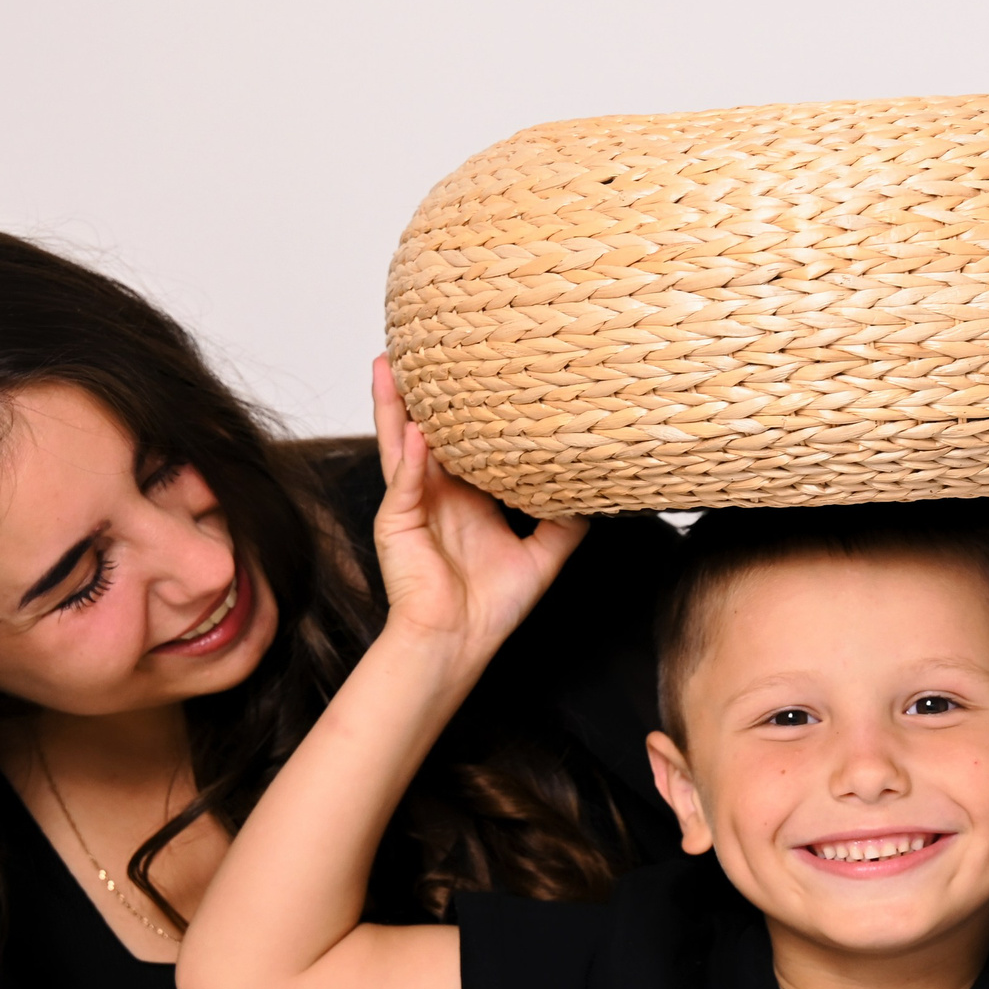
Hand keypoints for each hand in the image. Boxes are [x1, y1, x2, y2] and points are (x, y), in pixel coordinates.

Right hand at [370, 354, 585, 650]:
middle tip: (419, 345)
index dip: (463, 406)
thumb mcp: (543, 555)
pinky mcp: (396, 524)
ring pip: (399, 443)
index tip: (475, 366)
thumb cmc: (491, 608)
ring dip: (394, 406)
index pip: (460, 439)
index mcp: (464, 496)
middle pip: (422, 428)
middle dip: (418, 389)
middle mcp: (434, 492)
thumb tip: (598, 492)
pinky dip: (410, 459)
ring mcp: (411, 504)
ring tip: (389, 364)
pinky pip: (404, 483)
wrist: (458, 642)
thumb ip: (566, 521)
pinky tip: (416, 432)